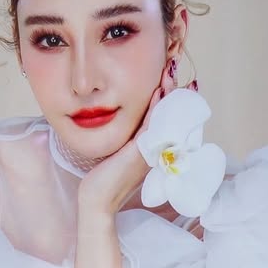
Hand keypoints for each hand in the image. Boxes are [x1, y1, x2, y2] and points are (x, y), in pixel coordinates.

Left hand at [77, 59, 179, 216]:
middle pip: (168, 112)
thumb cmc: (103, 178)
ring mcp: (150, 150)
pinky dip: (157, 107)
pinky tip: (158, 91)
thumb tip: (122, 117)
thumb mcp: (117, 151)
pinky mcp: (141, 152)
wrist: (97, 200)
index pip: (162, 115)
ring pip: (164, 116)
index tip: (164, 75)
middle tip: (170, 67)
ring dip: (167, 93)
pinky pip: (153, 125)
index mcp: (150, 146)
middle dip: (171, 89)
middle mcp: (155, 147)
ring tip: (168, 73)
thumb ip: (126, 137)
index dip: (166, 95)